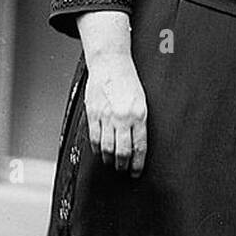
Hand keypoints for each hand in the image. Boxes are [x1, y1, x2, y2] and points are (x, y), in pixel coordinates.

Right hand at [83, 51, 148, 176]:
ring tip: (112, 164)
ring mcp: (106, 117)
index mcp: (139, 114)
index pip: (139, 146)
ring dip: (109, 160)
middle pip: (122, 151)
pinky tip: (100, 152)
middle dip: (123, 165)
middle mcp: (123, 117)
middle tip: (123, 170)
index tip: (136, 172)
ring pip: (106, 148)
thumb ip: (139, 121)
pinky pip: (93, 138)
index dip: (137, 163)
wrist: (110, 63)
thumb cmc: (128, 80)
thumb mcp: (142, 100)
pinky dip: (96, 149)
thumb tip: (137, 142)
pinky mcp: (93, 114)